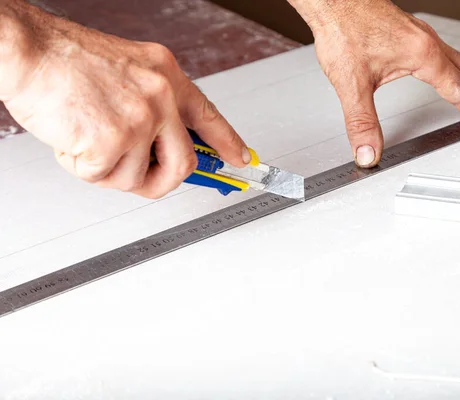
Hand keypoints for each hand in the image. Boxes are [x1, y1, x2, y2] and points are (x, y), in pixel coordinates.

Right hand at [0, 1, 250, 197]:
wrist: (28, 50)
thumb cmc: (67, 61)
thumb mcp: (129, 71)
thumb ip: (154, 107)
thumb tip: (164, 148)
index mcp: (167, 76)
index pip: (208, 116)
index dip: (228, 143)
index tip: (241, 160)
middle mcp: (161, 97)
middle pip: (182, 165)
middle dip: (162, 182)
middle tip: (144, 179)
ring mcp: (139, 120)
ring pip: (136, 177)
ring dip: (108, 170)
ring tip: (86, 137)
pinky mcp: (112, 141)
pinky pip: (102, 177)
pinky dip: (82, 167)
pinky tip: (71, 138)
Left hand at [289, 0, 459, 166]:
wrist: (334, 1)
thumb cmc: (343, 31)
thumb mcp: (351, 84)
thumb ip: (361, 122)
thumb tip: (368, 152)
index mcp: (423, 55)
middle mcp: (428, 42)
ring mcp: (421, 35)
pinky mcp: (410, 32)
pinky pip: (446, 52)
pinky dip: (458, 67)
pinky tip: (449, 73)